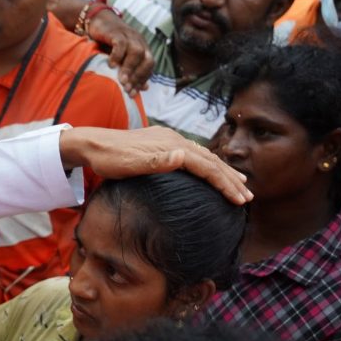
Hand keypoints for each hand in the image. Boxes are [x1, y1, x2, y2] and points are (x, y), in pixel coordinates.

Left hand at [59, 126, 251, 204]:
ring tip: (239, 185)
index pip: (206, 166)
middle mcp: (175, 141)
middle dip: (230, 180)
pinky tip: (211, 171)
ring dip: (223, 172)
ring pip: (204, 157)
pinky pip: (194, 155)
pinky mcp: (164, 144)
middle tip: (248, 197)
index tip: (239, 199)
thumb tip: (183, 156)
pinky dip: (208, 165)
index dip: (224, 183)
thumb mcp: (129, 164)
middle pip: (210, 161)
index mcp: (171, 147)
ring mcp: (170, 141)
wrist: (92, 144)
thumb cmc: (109, 159)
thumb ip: (157, 162)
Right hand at [87, 11, 153, 94]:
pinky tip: (111, 65)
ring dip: (129, 68)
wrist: (99, 20)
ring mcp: (129, 35)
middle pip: (147, 59)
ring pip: (137, 52)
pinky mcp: (117, 32)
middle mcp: (139, 41)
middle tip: (127, 88)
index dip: (142, 80)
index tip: (132, 93)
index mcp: (143, 48)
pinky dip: (117, 55)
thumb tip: (144, 87)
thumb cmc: (109, 42)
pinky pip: (121, 44)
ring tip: (120, 80)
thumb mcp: (121, 58)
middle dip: (138, 76)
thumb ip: (132, 71)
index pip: (149, 66)